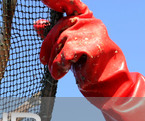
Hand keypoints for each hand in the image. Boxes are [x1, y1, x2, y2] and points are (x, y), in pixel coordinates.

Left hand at [35, 0, 144, 120]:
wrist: (107, 86)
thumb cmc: (87, 68)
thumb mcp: (68, 49)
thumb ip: (54, 36)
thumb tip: (37, 23)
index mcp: (87, 20)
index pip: (70, 5)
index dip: (57, 0)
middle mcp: (92, 22)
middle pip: (59, 27)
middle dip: (48, 46)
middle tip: (44, 62)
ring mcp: (94, 32)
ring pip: (61, 40)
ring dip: (54, 58)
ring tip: (59, 70)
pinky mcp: (93, 46)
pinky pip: (66, 52)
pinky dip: (60, 64)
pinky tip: (62, 72)